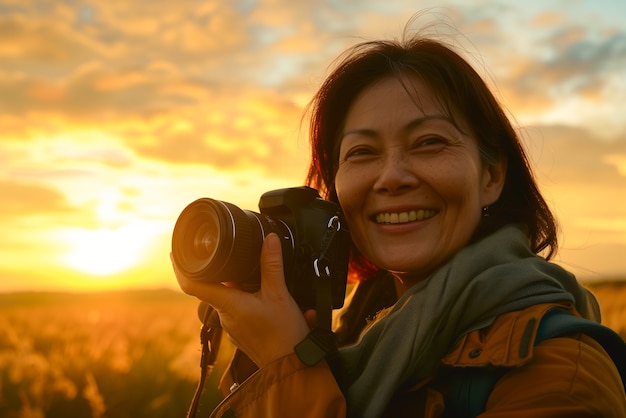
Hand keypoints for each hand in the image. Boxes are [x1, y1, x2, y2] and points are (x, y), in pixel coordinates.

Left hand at [172, 233, 309, 367]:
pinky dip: (252, 302)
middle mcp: (225, 316)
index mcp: (227, 304)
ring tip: (262, 282)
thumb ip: (272, 264)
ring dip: (242, 288)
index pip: (192, 285)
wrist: (292, 366)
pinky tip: (269, 301)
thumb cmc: (283, 334)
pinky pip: (241, 312)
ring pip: (230, 300)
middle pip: (215, 288)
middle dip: (225, 273)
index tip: (175, 254)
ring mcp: (232, 327)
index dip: (180, 268)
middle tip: (236, 257)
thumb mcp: (279, 293)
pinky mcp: (242, 334)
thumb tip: (269, 239)